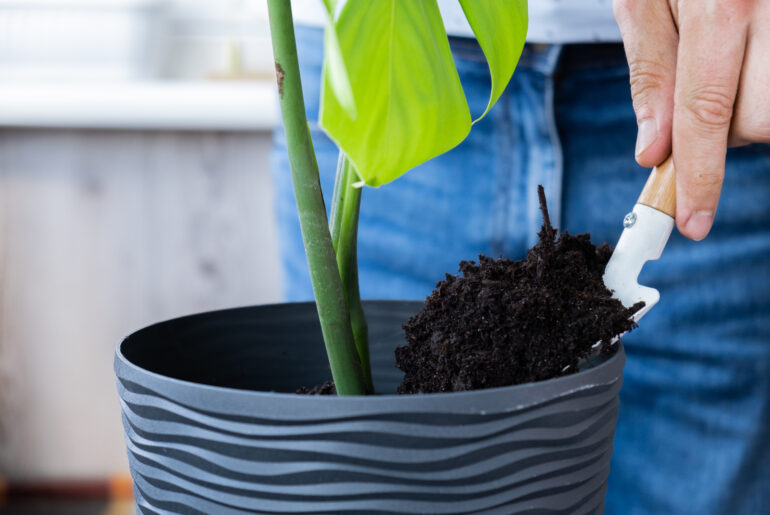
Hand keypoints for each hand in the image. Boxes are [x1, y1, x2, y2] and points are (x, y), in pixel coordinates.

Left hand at [614, 0, 769, 239]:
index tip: (689, 223)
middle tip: (706, 97)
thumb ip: (651, 72)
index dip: (698, 177)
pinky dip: (765, 87)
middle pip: (761, 119)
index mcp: (722, 2)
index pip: (706, 113)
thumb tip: (654, 149)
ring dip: (752, 112)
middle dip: (725, 134)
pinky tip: (750, 63)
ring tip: (731, 68)